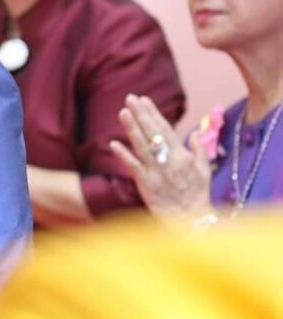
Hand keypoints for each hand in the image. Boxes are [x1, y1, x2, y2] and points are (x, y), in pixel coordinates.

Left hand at [110, 94, 213, 219]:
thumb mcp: (205, 171)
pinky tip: (113, 143)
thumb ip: (200, 150)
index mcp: (182, 155)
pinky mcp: (145, 183)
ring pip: (142, 146)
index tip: (144, 99)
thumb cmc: (197, 195)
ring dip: (132, 128)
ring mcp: (155, 171)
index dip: (154, 113)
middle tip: (130, 97)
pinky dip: (123, 155)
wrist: (189, 220)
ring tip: (123, 112)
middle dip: (141, 114)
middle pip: (152, 133)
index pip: (165, 129)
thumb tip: (195, 134)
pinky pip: (133, 167)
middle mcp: (168, 160)